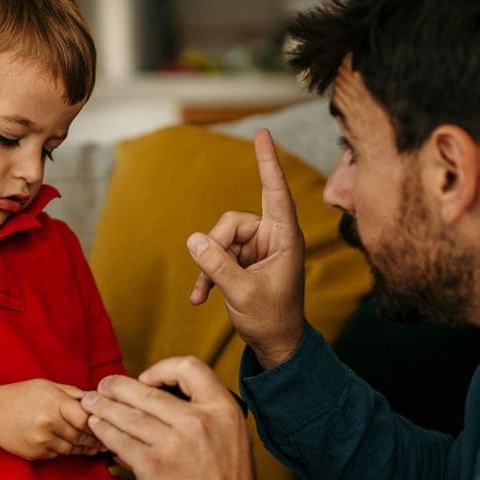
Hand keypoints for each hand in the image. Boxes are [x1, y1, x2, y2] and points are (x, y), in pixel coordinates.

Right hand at [0, 379, 103, 459]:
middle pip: (81, 436)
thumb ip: (73, 394)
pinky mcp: (36, 454)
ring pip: (72, 449)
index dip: (97, 421)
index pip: (85, 418)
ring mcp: (41, 441)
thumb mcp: (48, 386)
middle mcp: (48, 424)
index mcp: (53, 403)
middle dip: (96, 438)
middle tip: (109, 438)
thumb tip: (96, 400)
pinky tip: (78, 448)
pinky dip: (69, 451)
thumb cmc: (21, 395)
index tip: (107, 421)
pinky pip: (59, 455)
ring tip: (98, 446)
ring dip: (86, 448)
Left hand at [83, 357, 260, 479]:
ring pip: (128, 415)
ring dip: (104, 406)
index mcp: (224, 409)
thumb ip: (205, 415)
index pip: (190, 367)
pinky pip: (121, 441)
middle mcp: (199, 421)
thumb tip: (162, 400)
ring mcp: (174, 444)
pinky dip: (105, 431)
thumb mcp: (232, 436)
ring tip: (92, 403)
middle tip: (104, 385)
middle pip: (148, 391)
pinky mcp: (153, 467)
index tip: (147, 380)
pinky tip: (97, 427)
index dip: (163, 369)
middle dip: (118, 386)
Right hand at [188, 128, 305, 368]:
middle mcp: (272, 237)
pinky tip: (199, 298)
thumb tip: (193, 239)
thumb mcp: (243, 293)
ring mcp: (257, 248)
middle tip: (211, 279)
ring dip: (209, 265)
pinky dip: (206, 274)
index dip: (268, 162)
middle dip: (217, 248)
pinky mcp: (243, 260)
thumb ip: (217, 266)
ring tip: (206, 293)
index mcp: (285, 238)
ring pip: (220, 238)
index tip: (263, 133)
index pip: (275, 192)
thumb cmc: (272, 320)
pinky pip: (216, 254)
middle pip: (232, 222)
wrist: (276, 345)